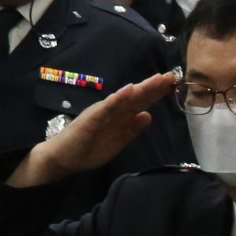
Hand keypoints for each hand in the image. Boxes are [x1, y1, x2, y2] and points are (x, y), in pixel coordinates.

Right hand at [11, 72, 178, 186]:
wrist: (62, 159)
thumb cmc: (87, 150)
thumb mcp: (117, 141)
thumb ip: (131, 129)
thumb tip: (148, 115)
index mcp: (119, 117)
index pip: (140, 102)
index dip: (156, 93)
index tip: (172, 84)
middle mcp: (112, 111)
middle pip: (136, 97)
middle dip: (153, 87)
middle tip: (170, 75)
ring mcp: (102, 113)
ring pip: (125, 99)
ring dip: (140, 88)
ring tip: (156, 79)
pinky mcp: (91, 118)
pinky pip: (107, 107)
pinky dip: (117, 98)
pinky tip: (128, 90)